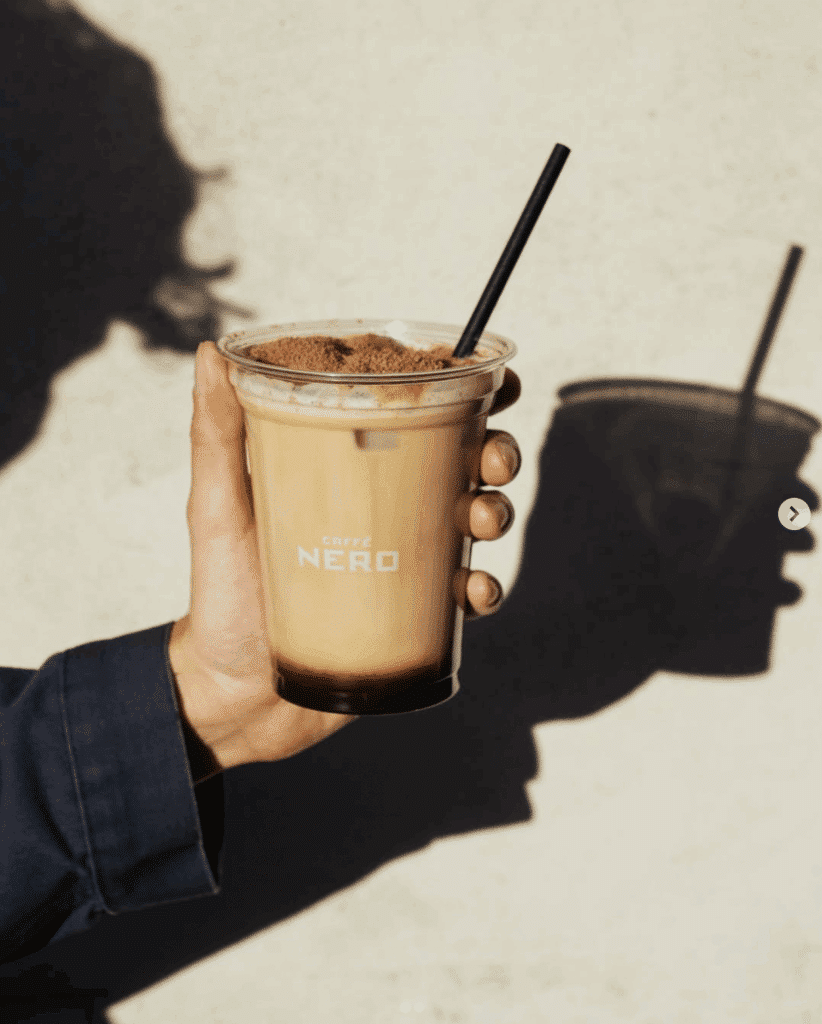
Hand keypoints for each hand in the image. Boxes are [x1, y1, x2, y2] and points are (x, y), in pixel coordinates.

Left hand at [168, 342, 521, 780]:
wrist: (234, 692)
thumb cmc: (221, 593)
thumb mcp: (216, 508)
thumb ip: (216, 434)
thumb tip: (213, 351)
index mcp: (346, 469)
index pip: (410, 415)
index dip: (459, 390)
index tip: (487, 376)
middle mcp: (385, 508)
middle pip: (461, 462)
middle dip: (495, 449)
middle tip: (492, 458)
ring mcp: (405, 560)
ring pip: (476, 519)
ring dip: (498, 509)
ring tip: (482, 521)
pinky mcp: (417, 614)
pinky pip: (467, 593)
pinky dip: (485, 587)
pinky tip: (473, 591)